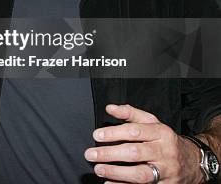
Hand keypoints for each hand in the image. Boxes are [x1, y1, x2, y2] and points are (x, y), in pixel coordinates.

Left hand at [84, 104, 203, 182]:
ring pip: (140, 174)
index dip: (114, 133)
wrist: (193, 162)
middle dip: (110, 154)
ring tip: (99, 169)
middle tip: (91, 154)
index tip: (96, 135)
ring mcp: (165, 171)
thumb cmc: (165, 140)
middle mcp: (164, 152)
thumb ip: (130, 113)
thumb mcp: (152, 122)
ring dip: (116, 173)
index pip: (135, 131)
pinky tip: (110, 183)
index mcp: (160, 133)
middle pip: (135, 153)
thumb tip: (110, 108)